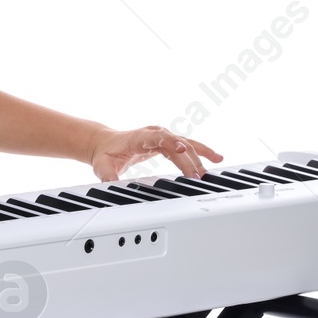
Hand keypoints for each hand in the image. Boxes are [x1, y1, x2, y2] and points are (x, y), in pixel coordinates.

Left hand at [90, 125, 220, 181]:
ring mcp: (162, 136)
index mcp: (139, 137)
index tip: (181, 149)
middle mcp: (153, 133)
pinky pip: (186, 145)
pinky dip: (201, 152)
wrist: (105, 143)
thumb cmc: (105, 153)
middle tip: (197, 177)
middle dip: (188, 160)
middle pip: (176, 144)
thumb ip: (107, 175)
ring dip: (199, 157)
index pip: (158, 137)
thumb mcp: (102, 166)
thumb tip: (110, 183)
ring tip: (210, 171)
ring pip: (185, 144)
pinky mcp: (166, 142)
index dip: (170, 141)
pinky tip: (215, 158)